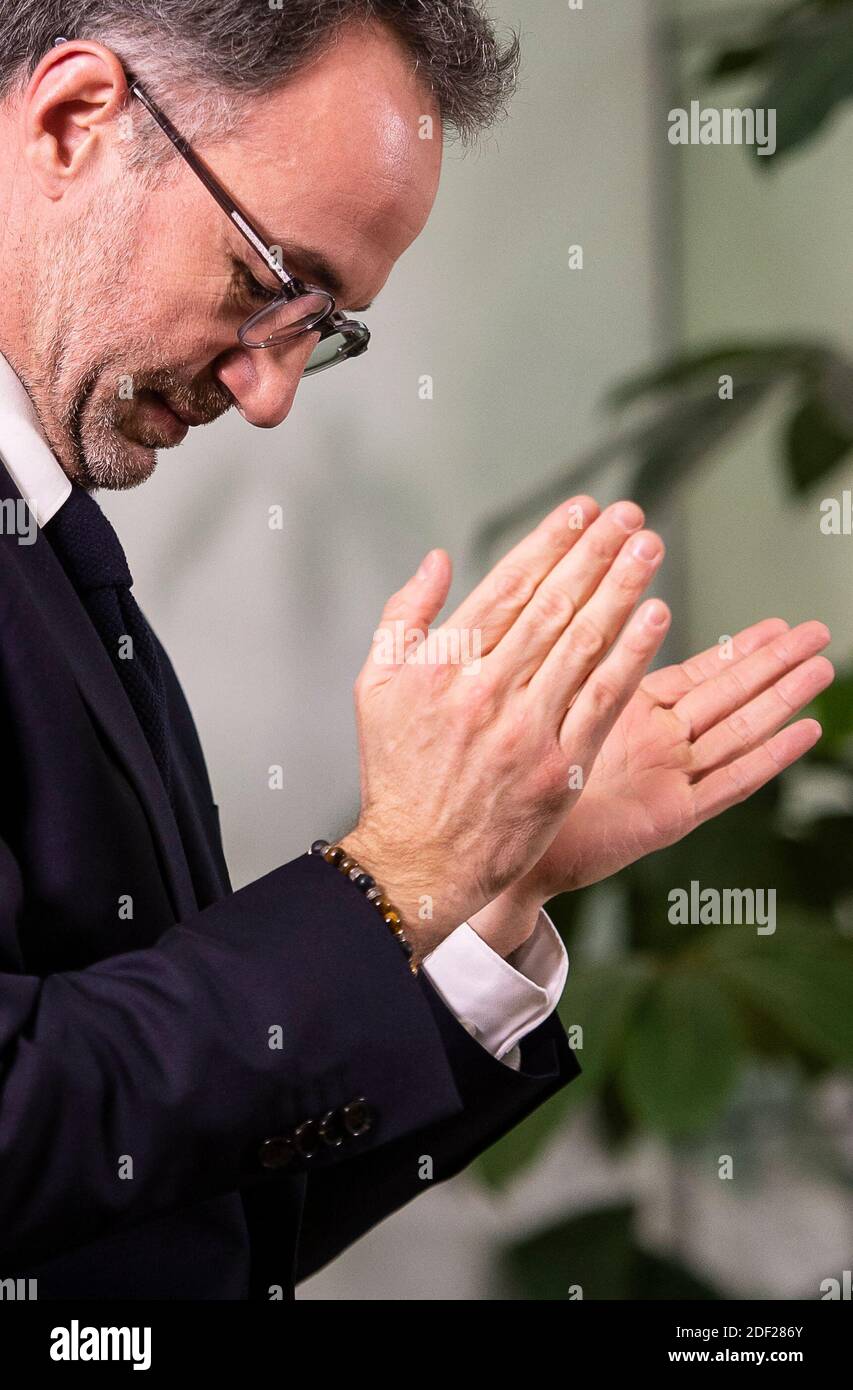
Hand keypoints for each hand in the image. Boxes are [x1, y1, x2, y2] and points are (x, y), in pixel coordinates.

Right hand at [342, 495, 670, 963]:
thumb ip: (403, 616)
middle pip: (553, 606)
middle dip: (595, 553)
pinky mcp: (558, 769)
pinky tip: (653, 618)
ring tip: (647, 548)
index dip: (550, 543)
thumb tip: (437, 560)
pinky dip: (630, 656)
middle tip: (628, 515)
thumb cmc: (396, 774)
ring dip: (621, 589)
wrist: (418, 860)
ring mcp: (525, 731)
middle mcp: (485, 692)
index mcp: (442, 666)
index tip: (581, 511)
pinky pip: (602, 701)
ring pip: (583, 645)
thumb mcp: (374, 686)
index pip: (507, 587)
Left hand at [512, 616, 832, 900]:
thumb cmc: (516, 783)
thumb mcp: (545, 710)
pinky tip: (804, 731)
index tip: (776, 622)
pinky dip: (768, 756)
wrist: (505, 846)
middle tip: (818, 632)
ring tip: (821, 667)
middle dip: (775, 663)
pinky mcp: (672, 816)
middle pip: (730, 694)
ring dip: (781, 698)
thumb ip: (573, 667)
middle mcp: (658, 745)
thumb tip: (574, 607)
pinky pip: (729, 782)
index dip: (738, 647)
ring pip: (738, 729)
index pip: (698, 672)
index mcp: (630, 714)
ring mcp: (669, 779)